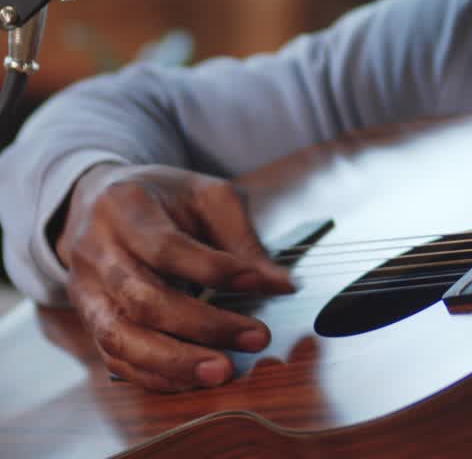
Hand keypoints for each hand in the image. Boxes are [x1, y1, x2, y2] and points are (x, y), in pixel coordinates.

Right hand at [57, 164, 294, 392]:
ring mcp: (85, 289)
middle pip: (143, 300)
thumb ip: (243, 239)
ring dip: (174, 362)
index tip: (260, 281)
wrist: (100, 200)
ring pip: (121, 337)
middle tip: (255, 338)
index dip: (213, 270)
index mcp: (124, 207)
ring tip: (223, 371)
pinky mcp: (88, 318)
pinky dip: (152, 374)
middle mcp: (96, 251)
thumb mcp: (208, 197)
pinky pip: (114, 356)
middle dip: (203, 326)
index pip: (166, 247)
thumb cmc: (164, 197)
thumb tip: (282, 285)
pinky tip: (191, 379)